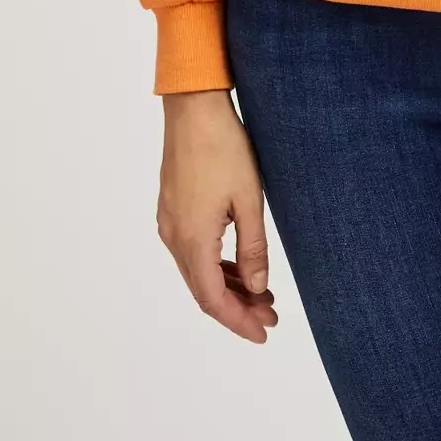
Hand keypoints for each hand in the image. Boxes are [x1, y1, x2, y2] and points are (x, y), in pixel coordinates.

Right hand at [157, 88, 278, 341]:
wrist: (193, 107)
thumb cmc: (223, 147)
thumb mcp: (249, 199)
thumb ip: (253, 248)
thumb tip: (257, 288)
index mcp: (192, 240)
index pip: (213, 299)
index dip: (238, 321)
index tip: (263, 333)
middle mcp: (174, 236)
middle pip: (204, 289)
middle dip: (237, 307)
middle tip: (271, 314)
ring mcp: (170, 221)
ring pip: (198, 271)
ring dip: (228, 285)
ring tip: (262, 292)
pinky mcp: (172, 208)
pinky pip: (193, 251)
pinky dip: (216, 264)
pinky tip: (238, 263)